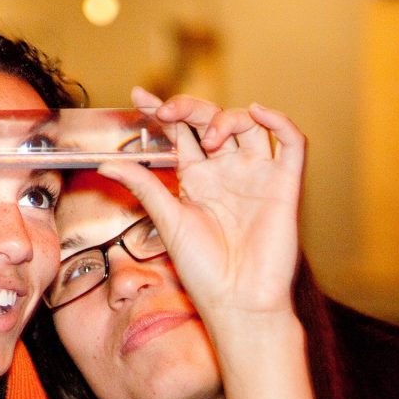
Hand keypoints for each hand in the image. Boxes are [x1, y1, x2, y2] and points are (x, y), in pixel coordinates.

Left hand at [99, 87, 304, 322]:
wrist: (237, 302)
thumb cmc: (203, 270)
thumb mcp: (167, 221)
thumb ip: (143, 186)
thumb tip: (107, 162)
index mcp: (197, 181)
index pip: (180, 134)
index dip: (163, 111)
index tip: (138, 96)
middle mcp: (226, 173)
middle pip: (212, 121)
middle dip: (190, 109)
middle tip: (169, 113)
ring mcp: (256, 177)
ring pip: (249, 125)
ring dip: (227, 118)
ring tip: (209, 139)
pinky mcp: (284, 186)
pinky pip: (291, 143)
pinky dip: (279, 121)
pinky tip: (257, 113)